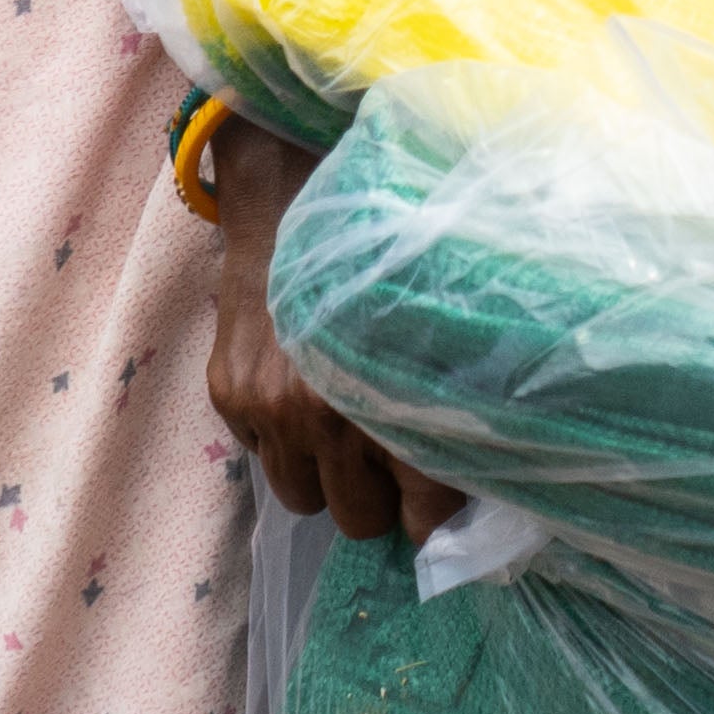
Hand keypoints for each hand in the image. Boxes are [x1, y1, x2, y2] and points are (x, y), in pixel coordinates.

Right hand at [203, 123, 461, 545]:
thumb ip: (454, 397)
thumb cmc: (385, 255)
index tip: (440, 495)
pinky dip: (282, 439)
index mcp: (393, 397)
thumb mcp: (440, 320)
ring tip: (343, 429)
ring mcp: (270, 409)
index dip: (435, 510)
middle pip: (359, 518)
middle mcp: (325, 413)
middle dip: (379, 496)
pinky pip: (261, 459)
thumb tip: (484, 469)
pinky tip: (299, 393)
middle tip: (392, 459)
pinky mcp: (229, 396)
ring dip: (326, 475)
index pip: (423, 510)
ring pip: (304, 499)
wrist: (294, 195)